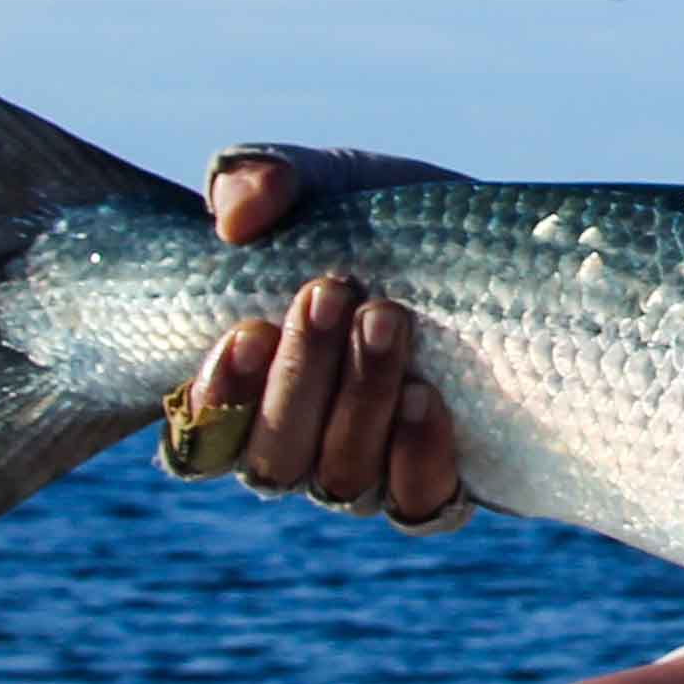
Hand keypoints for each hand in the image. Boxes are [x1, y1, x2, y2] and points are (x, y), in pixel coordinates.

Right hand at [167, 154, 468, 532]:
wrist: (486, 247)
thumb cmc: (377, 224)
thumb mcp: (319, 184)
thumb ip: (259, 180)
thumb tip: (235, 216)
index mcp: (245, 395)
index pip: (197, 442)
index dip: (215, 401)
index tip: (246, 330)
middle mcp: (298, 449)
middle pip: (272, 459)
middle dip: (298, 376)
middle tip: (331, 291)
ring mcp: (368, 472)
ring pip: (340, 478)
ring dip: (359, 400)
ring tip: (388, 320)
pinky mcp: (438, 478)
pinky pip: (418, 503)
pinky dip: (417, 456)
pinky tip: (426, 397)